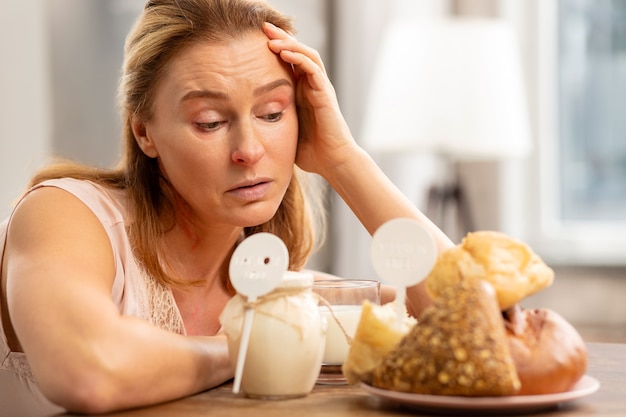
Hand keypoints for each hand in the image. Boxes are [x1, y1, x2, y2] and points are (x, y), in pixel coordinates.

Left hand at [263, 22, 356, 178]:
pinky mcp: (325, 93)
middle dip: (280, 38)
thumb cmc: (311, 151)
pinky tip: (283, 50)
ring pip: (306, 54)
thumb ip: (271, 122)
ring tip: (269, 36)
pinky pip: (312, 67)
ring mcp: (320, 88)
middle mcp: (312, 86)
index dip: (275, 49)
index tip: (255, 40)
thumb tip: (245, 124)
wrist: (332, 162)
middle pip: (298, 52)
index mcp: (302, 93)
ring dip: (288, 43)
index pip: (289, 62)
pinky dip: (298, 56)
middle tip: (262, 27)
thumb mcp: (284, 131)